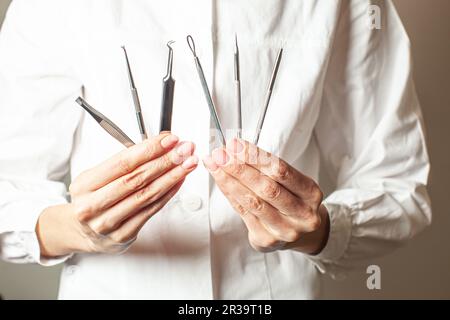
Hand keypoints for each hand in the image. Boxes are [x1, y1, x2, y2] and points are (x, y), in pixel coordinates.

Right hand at [36, 133, 197, 256]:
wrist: (80, 232)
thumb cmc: (92, 198)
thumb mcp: (96, 176)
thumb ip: (123, 163)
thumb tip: (159, 144)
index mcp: (84, 185)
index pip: (122, 163)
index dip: (149, 149)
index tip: (169, 140)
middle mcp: (93, 205)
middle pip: (137, 179)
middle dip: (165, 161)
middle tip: (184, 150)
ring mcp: (108, 223)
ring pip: (146, 196)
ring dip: (172, 177)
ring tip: (187, 164)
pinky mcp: (123, 236)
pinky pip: (151, 211)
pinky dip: (168, 194)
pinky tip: (178, 181)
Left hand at [203, 138, 328, 253]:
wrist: (300, 232)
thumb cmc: (291, 199)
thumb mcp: (290, 181)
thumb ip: (267, 167)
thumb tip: (235, 149)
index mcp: (310, 193)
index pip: (281, 170)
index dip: (256, 156)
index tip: (236, 145)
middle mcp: (301, 214)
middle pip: (266, 187)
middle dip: (240, 168)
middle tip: (221, 154)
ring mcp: (285, 230)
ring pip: (253, 202)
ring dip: (230, 181)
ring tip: (215, 165)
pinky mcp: (267, 239)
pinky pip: (243, 213)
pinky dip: (229, 194)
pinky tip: (220, 181)